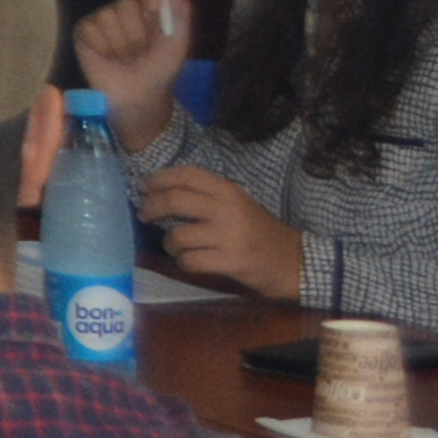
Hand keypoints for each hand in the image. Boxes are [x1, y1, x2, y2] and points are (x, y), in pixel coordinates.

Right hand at [72, 0, 188, 138]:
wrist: (139, 98)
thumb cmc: (160, 71)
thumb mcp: (177, 43)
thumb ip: (178, 12)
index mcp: (147, 7)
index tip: (153, 9)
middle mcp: (122, 9)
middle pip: (125, 3)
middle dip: (136, 33)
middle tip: (140, 52)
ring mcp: (101, 19)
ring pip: (108, 17)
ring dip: (120, 44)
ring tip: (124, 59)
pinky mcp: (83, 32)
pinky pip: (91, 29)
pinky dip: (103, 48)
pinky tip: (107, 59)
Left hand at [139, 166, 307, 300]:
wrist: (295, 262)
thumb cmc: (260, 232)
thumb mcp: (238, 204)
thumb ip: (206, 197)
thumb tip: (160, 192)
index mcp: (229, 191)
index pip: (187, 175)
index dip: (159, 178)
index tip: (142, 186)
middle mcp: (227, 209)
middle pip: (174, 200)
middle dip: (151, 207)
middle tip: (144, 215)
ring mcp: (229, 236)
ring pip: (177, 235)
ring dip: (169, 243)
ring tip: (176, 246)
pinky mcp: (230, 262)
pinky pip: (189, 260)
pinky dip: (183, 262)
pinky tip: (190, 261)